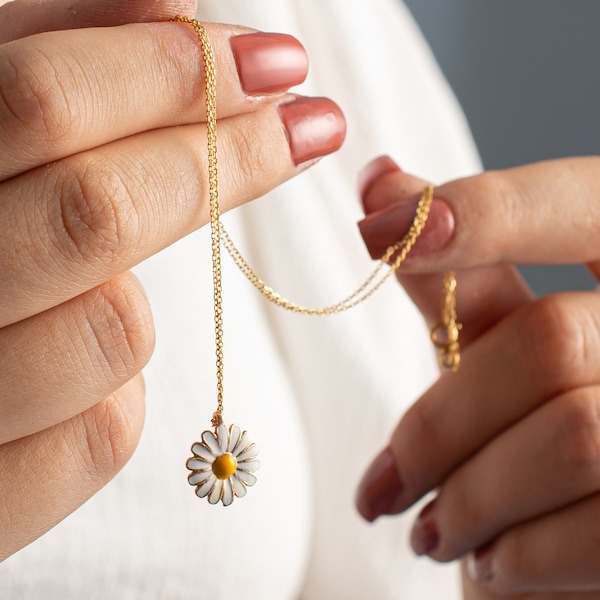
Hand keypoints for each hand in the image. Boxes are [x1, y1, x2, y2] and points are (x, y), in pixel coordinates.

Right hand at [0, 0, 344, 560]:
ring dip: (135, 295)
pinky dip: (116, 388)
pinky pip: (103, 433)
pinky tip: (82, 364)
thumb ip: (48, 66)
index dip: (169, 70)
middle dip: (227, 157)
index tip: (276, 62)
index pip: (37, 105)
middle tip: (309, 123)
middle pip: (98, 213)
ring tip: (107, 284)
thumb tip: (173, 13)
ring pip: (115, 333)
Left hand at [355, 155, 599, 596]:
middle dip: (440, 428)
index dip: (483, 210)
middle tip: (385, 484)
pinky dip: (519, 558)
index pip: (579, 200)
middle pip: (550, 342)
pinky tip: (489, 562)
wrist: (580, 557)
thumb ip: (457, 266)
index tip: (374, 230)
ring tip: (434, 530)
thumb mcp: (499, 343)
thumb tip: (379, 178)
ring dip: (471, 498)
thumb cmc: (531, 433)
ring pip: (575, 436)